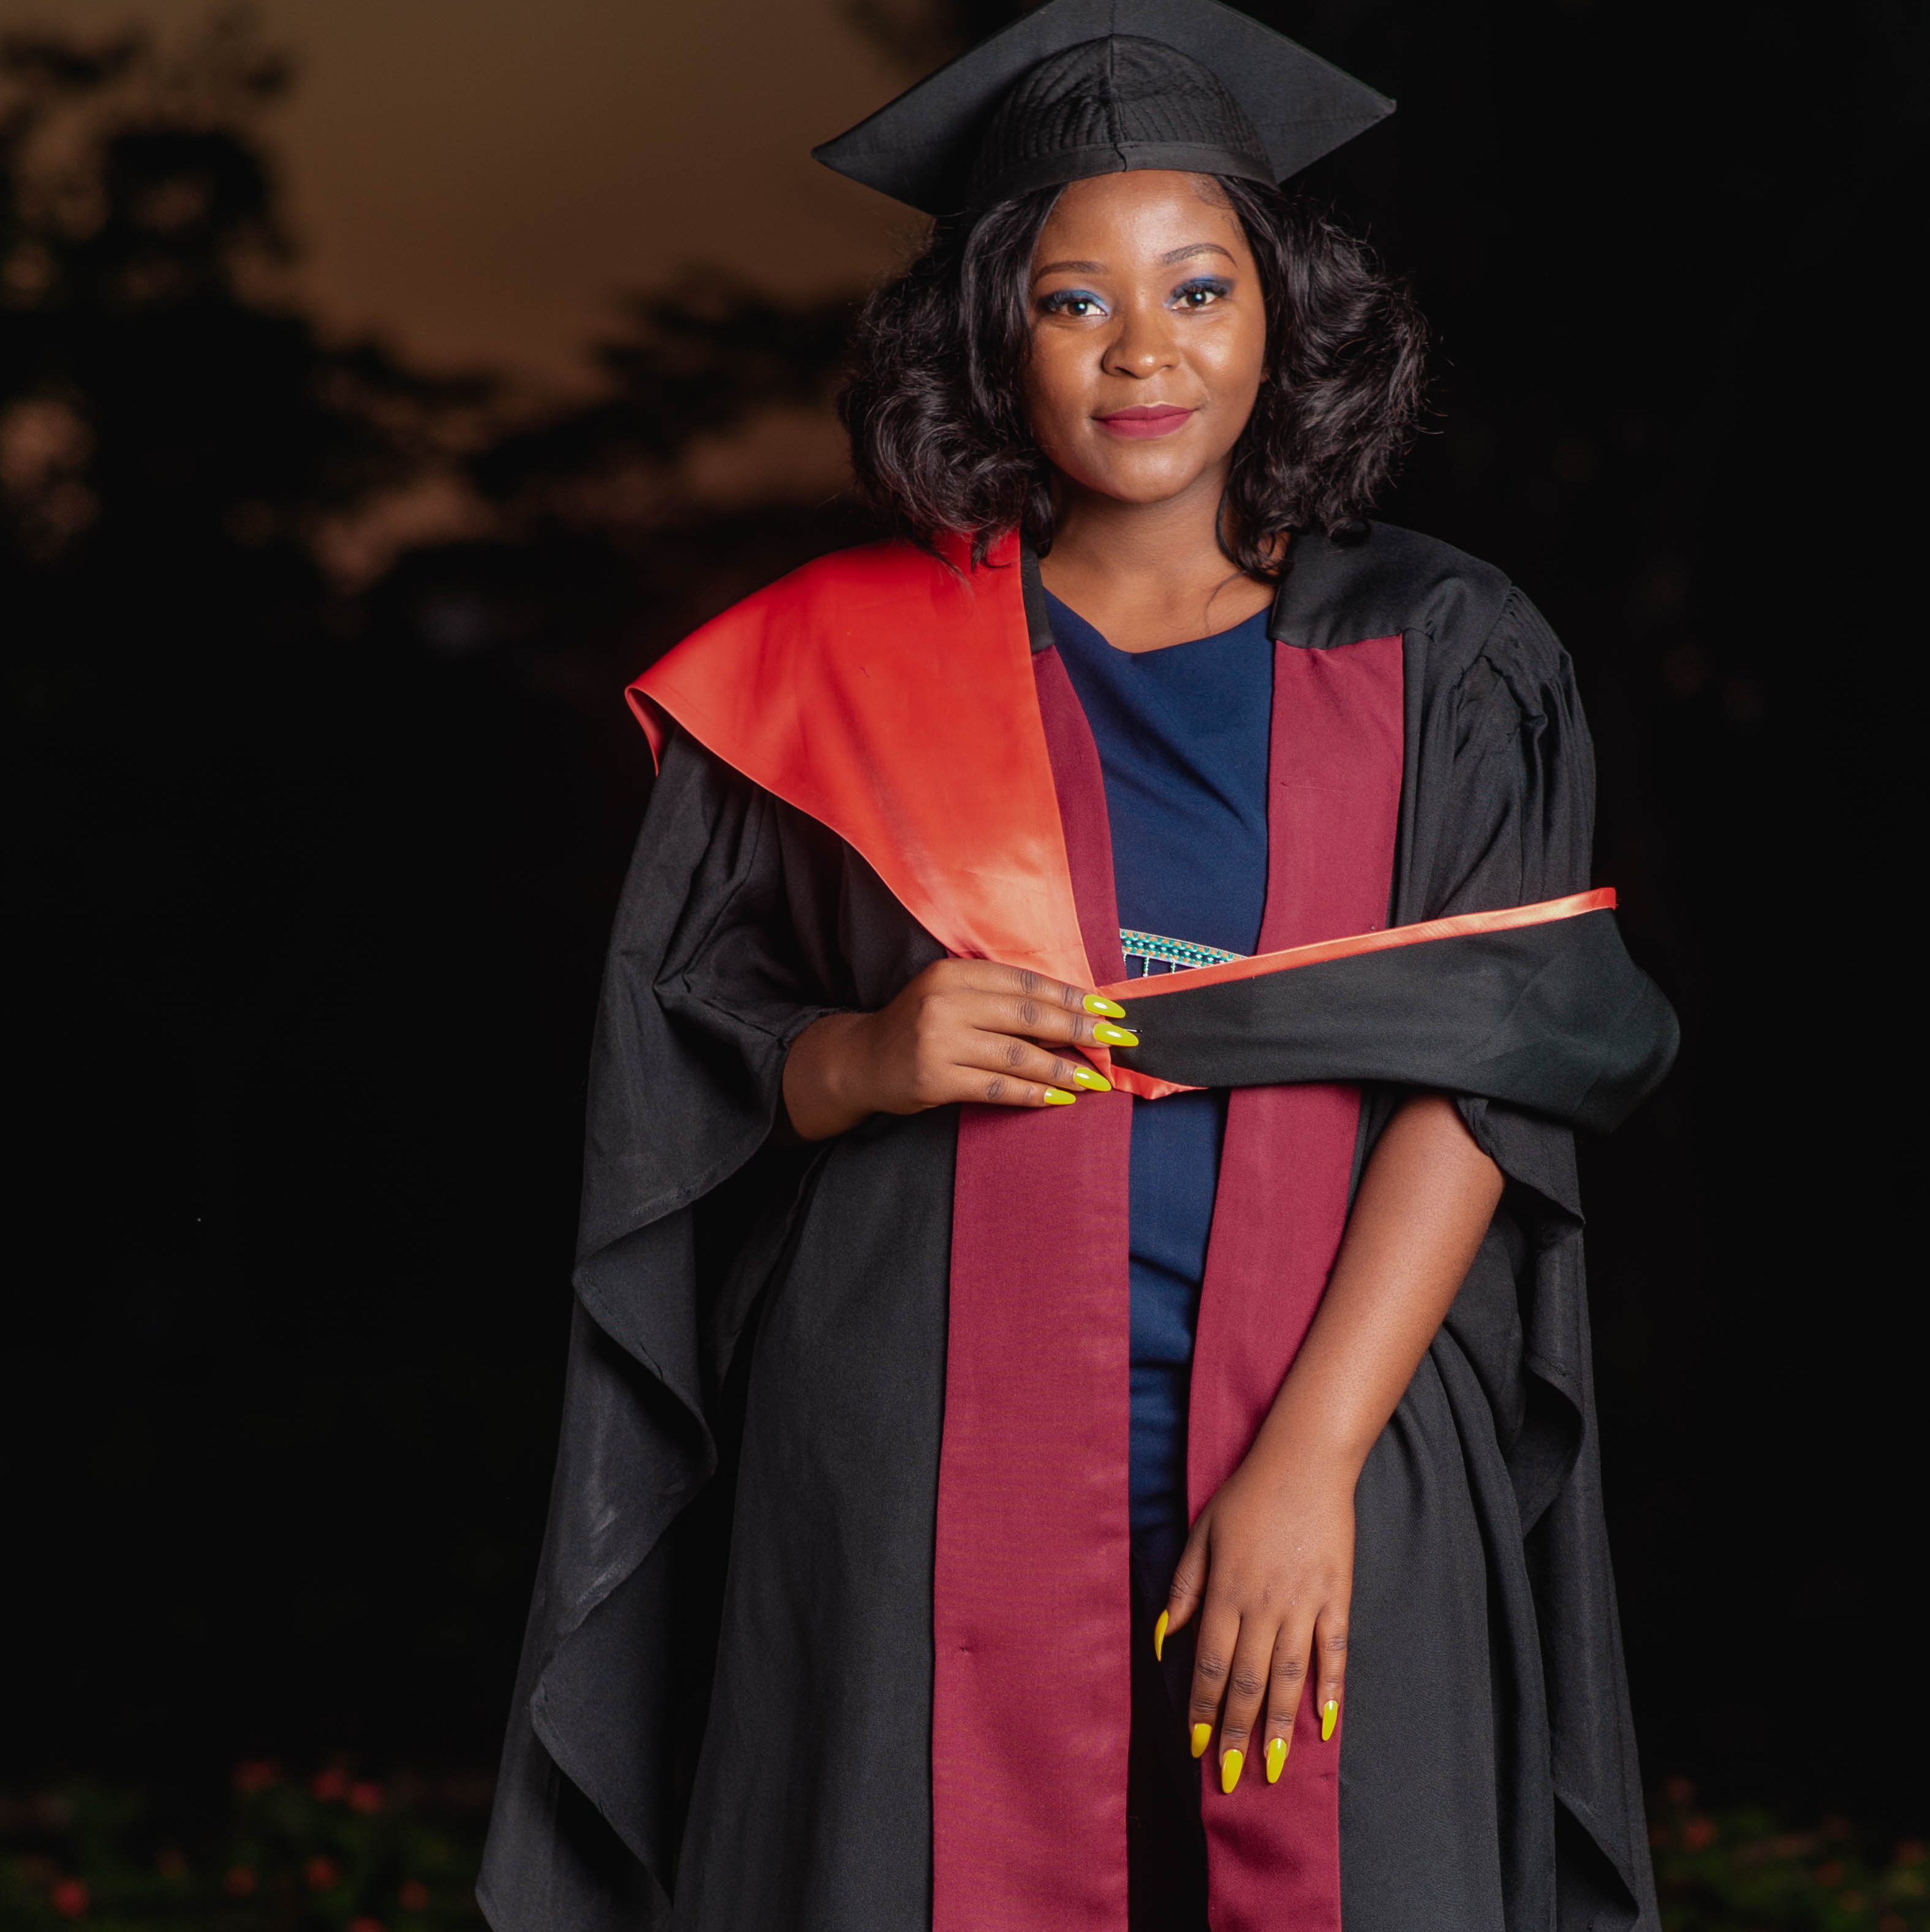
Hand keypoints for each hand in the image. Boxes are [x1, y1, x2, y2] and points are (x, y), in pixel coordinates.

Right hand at [779, 960, 1135, 1141]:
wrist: (862, 1060)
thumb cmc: (920, 1025)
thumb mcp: (954, 997)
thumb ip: (1002, 1000)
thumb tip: (1074, 1014)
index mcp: (955, 973)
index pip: (1027, 983)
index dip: (1073, 996)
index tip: (1110, 1008)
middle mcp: (945, 1002)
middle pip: (1029, 1016)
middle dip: (1080, 1028)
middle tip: (1117, 1040)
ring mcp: (938, 1041)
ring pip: (1017, 1055)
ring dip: (1064, 1068)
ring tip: (1096, 1077)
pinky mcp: (934, 1079)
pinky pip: (996, 1087)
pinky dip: (1033, 1094)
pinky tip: (1061, 1098)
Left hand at [1161, 1441, 1353, 1794]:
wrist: (1303, 1463)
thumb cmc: (1246, 1497)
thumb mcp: (1201, 1534)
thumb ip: (1183, 1588)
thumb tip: (1160, 1637)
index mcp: (1225, 1591)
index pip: (1208, 1664)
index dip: (1201, 1709)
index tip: (1196, 1746)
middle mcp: (1263, 1605)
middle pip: (1246, 1681)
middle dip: (1236, 1732)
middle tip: (1229, 1776)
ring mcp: (1303, 1603)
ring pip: (1288, 1677)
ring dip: (1280, 1726)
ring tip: (1275, 1768)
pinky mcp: (1336, 1598)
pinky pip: (1334, 1652)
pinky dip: (1331, 1690)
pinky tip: (1326, 1725)